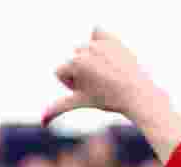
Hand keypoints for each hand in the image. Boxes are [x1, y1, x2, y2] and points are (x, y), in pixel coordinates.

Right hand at [43, 28, 160, 125]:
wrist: (138, 94)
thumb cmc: (108, 100)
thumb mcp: (81, 102)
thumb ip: (58, 108)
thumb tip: (41, 122)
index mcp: (75, 63)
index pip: (59, 71)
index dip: (71, 84)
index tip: (88, 90)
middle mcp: (86, 49)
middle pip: (73, 60)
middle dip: (82, 72)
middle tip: (101, 83)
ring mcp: (99, 43)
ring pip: (85, 49)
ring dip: (92, 59)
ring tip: (108, 73)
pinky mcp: (111, 38)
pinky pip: (97, 32)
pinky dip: (100, 40)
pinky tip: (108, 54)